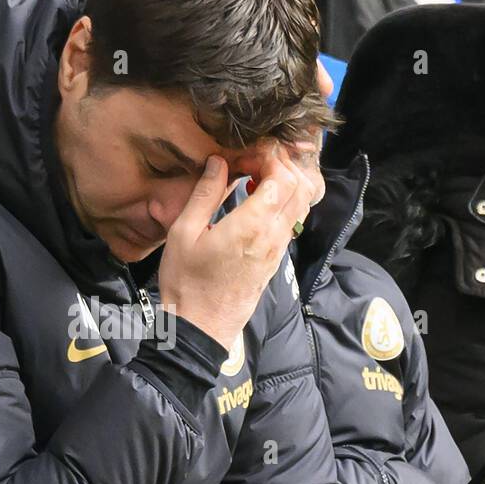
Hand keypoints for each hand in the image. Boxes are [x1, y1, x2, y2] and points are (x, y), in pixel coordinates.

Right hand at [158, 153, 314, 350]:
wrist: (200, 328)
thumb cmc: (186, 282)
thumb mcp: (184, 233)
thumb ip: (205, 193)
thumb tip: (219, 162)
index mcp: (252, 224)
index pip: (281, 177)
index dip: (268, 157)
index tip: (244, 155)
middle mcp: (273, 235)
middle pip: (299, 187)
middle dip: (281, 165)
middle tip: (252, 162)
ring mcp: (278, 250)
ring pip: (300, 205)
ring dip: (284, 184)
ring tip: (254, 180)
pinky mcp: (275, 261)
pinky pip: (292, 222)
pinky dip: (283, 204)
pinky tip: (255, 204)